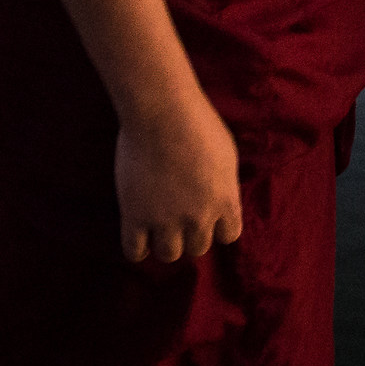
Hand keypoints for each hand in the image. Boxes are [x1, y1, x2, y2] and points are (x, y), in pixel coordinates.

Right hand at [114, 89, 242, 263]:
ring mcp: (166, 220)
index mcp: (225, 201)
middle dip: (190, 234)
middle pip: (198, 248)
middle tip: (178, 215)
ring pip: (169, 255)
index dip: (216, 226)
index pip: (229, 236)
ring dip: (165, 243)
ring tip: (157, 225)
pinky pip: (135, 252)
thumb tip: (220, 197)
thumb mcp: (226, 153)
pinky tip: (137, 231)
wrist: (161, 110)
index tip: (205, 214)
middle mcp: (199, 217)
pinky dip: (137, 248)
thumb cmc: (196, 121)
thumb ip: (224, 183)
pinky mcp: (135, 216)